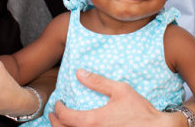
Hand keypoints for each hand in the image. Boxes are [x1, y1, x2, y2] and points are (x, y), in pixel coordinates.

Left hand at [49, 69, 181, 126]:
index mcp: (95, 120)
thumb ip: (98, 81)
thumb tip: (79, 72)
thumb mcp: (120, 90)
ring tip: (62, 123)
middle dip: (56, 123)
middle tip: (53, 115)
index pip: (66, 117)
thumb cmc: (140, 110)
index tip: (58, 103)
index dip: (58, 110)